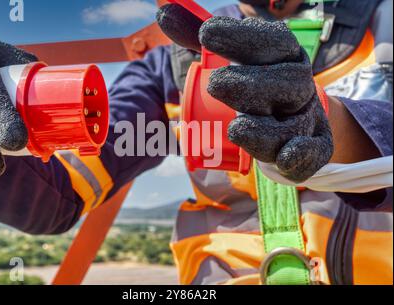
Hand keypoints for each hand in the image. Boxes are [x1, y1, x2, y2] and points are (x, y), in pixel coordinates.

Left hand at [157, 4, 333, 182]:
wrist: (294, 119)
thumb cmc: (255, 83)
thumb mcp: (232, 58)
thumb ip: (198, 36)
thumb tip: (163, 12)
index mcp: (283, 56)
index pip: (272, 42)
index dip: (241, 37)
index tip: (206, 34)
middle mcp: (299, 86)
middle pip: (285, 83)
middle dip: (250, 85)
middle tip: (217, 85)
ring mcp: (307, 119)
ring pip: (291, 125)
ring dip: (265, 130)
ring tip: (236, 128)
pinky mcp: (312, 148)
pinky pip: (313, 153)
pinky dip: (301, 157)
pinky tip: (285, 158)